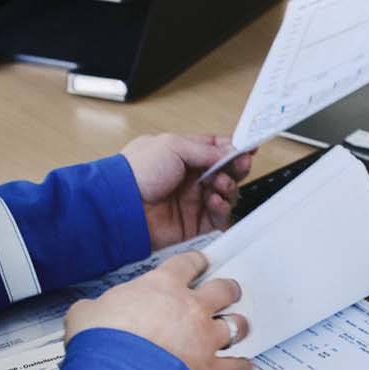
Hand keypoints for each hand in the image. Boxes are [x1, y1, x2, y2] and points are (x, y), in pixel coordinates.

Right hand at [64, 251, 251, 369]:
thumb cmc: (101, 341)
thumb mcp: (87, 312)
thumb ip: (96, 308)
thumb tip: (88, 314)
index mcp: (162, 286)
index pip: (187, 264)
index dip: (196, 262)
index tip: (199, 263)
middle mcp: (190, 307)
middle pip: (223, 289)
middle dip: (228, 289)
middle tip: (229, 291)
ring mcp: (203, 337)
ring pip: (236, 325)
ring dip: (238, 326)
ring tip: (238, 326)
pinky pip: (235, 368)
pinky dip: (240, 368)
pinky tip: (244, 367)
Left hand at [121, 133, 253, 247]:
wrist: (121, 206)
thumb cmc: (136, 172)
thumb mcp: (173, 146)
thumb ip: (206, 149)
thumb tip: (229, 150)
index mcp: (183, 155)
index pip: (216, 150)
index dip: (233, 149)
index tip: (247, 148)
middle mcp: (189, 177)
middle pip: (226, 171)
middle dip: (236, 167)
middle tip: (241, 164)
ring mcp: (193, 200)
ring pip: (226, 193)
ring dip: (230, 187)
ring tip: (221, 184)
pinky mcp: (194, 223)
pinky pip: (219, 216)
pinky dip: (223, 208)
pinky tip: (215, 200)